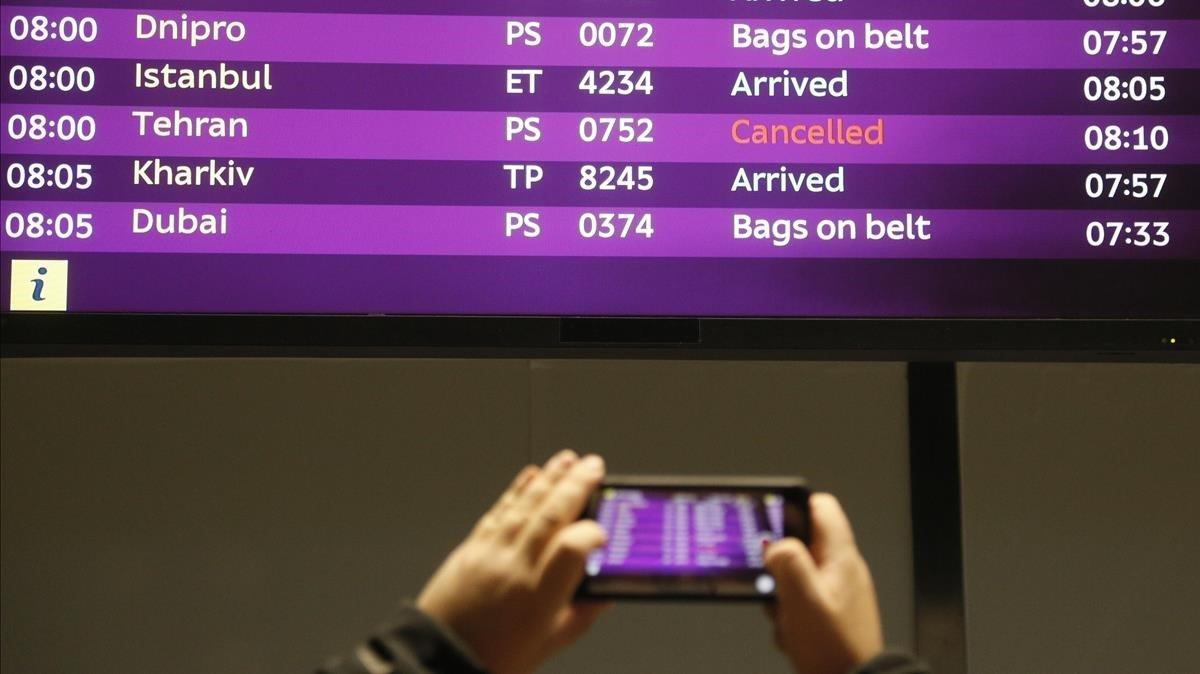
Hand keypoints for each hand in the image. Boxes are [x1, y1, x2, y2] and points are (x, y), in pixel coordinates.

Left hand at [417, 450, 609, 673]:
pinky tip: (530, 475)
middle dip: (576, 485)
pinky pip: (499, 511)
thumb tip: (604, 597)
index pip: (573, 548)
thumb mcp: (549, 644)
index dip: (593, 533)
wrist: (439, 658)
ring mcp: (491, 554)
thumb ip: (581, 616)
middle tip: (594, 466)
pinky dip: (516, 490)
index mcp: (539, 597)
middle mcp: (515, 568)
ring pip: (525, 506)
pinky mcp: (472, 548)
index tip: (604, 533)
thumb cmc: (493, 657)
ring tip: (567, 460)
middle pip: (551, 515)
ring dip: (548, 478)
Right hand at [764, 493, 883, 673]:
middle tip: (775, 585)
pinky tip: (794, 632)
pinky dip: (790, 615)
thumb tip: (774, 545)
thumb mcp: (804, 598)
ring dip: (782, 595)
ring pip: (797, 575)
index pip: (821, 506)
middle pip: (801, 544)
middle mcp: (842, 570)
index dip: (793, 506)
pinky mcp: (831, 614)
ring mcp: (837, 592)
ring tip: (788, 616)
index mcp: (841, 557)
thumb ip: (787, 562)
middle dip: (779, 564)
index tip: (770, 520)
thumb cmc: (835, 648)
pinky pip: (801, 601)